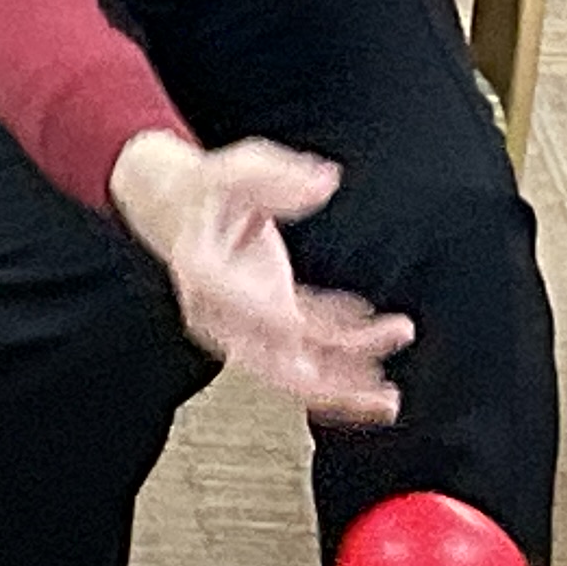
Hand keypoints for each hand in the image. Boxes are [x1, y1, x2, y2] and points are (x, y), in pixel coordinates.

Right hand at [109, 129, 412, 422]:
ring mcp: (247, 322)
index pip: (251, 314)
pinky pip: (307, 344)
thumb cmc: (208, 186)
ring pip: (296, 369)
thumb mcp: (238, 168)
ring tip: (389, 397)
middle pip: (277, 368)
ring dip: (345, 384)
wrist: (177, 206)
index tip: (339, 331)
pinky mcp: (268, 315)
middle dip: (332, 390)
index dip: (289, 329)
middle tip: (382, 397)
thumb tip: (324, 183)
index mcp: (206, 276)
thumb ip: (278, 176)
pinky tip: (371, 329)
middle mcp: (224, 314)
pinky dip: (342, 345)